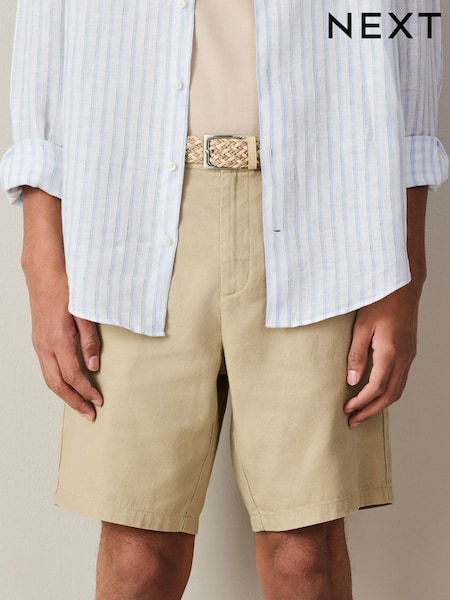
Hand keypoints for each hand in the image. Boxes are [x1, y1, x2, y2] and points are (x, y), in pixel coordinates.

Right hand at [26, 267, 102, 420]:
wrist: (44, 273)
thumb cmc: (66, 288)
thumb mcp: (84, 313)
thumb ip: (89, 340)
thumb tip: (94, 366)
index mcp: (58, 339)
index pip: (73, 375)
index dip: (87, 390)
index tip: (99, 400)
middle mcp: (45, 345)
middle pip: (57, 384)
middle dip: (74, 401)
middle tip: (90, 414)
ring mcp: (39, 344)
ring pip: (49, 379)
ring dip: (65, 395)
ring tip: (81, 405)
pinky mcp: (38, 341)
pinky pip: (46, 369)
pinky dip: (58, 382)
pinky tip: (69, 386)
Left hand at [344, 282, 421, 427]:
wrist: (403, 285)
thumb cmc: (380, 300)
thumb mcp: (361, 326)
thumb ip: (357, 354)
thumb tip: (352, 380)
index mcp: (391, 352)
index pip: (376, 387)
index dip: (361, 402)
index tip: (347, 410)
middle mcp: (404, 357)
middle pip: (390, 395)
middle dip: (371, 411)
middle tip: (353, 421)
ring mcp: (409, 355)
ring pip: (398, 389)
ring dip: (381, 404)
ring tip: (363, 412)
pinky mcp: (409, 351)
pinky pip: (401, 379)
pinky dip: (389, 392)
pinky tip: (377, 394)